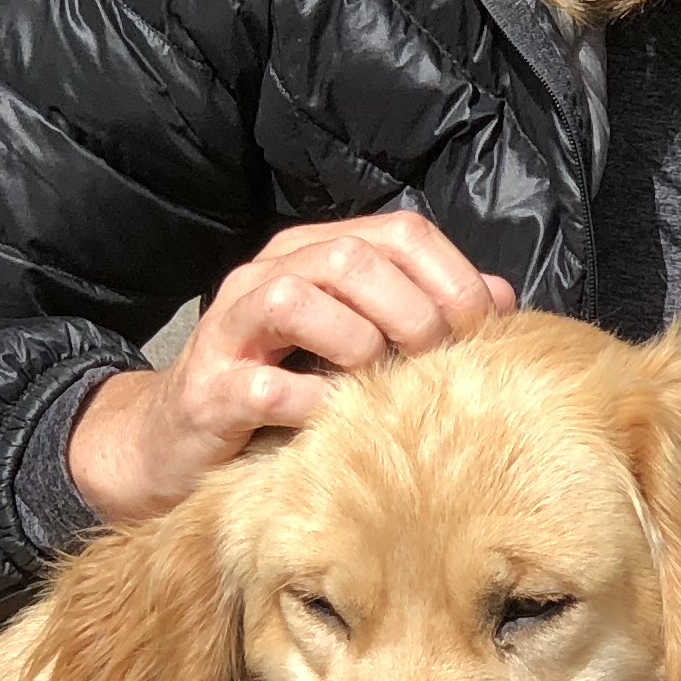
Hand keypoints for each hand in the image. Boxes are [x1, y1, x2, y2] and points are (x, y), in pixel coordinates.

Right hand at [68, 214, 515, 525]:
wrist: (177, 447)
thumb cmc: (284, 395)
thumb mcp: (356, 346)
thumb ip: (424, 314)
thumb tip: (503, 300)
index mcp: (313, 254)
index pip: (400, 233)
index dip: (453, 277)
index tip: (481, 330)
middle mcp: (267, 275)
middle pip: (351, 259)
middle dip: (411, 312)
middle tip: (433, 363)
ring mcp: (230, 328)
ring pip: (296, 298)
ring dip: (354, 343)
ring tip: (377, 385)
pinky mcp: (206, 389)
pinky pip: (262, 385)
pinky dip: (307, 403)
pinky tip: (330, 422)